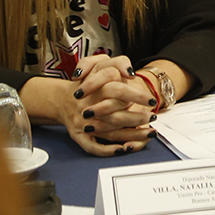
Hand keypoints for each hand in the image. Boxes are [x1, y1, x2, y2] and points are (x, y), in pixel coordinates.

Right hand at [24, 54, 157, 156]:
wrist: (62, 99)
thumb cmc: (88, 82)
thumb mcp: (100, 65)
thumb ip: (118, 64)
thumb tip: (130, 73)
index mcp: (96, 89)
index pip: (118, 91)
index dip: (137, 96)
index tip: (152, 101)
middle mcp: (89, 108)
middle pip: (116, 115)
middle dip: (137, 118)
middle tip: (153, 117)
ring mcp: (83, 124)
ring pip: (110, 132)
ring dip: (131, 135)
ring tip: (150, 134)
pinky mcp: (78, 136)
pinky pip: (93, 147)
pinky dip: (108, 150)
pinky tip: (123, 149)